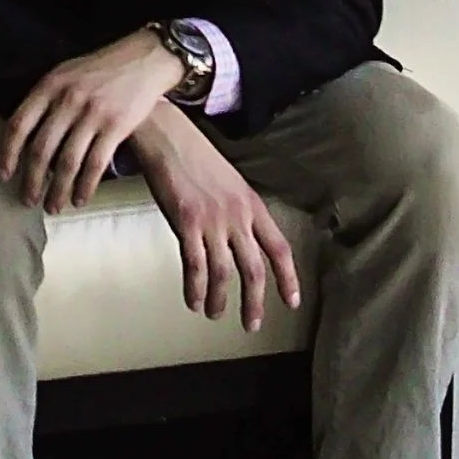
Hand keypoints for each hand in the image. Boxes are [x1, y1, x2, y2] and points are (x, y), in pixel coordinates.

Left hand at [0, 29, 183, 213]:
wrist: (144, 59)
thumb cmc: (100, 69)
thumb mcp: (65, 73)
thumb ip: (44, 98)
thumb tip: (22, 132)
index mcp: (49, 85)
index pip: (19, 124)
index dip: (7, 152)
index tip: (3, 174)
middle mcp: (68, 100)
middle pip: (41, 149)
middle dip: (31, 180)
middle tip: (27, 200)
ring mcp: (93, 114)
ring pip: (67, 162)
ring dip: (57, 190)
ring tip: (52, 207)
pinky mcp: (116, 127)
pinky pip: (95, 164)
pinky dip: (85, 186)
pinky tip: (79, 199)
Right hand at [125, 101, 302, 333]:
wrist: (166, 134)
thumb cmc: (193, 155)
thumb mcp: (228, 182)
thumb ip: (236, 211)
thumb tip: (236, 239)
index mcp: (252, 205)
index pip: (280, 248)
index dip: (288, 278)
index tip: (292, 302)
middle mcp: (238, 216)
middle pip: (254, 269)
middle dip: (254, 302)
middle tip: (251, 324)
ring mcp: (212, 219)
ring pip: (224, 273)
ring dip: (220, 299)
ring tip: (214, 314)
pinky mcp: (186, 221)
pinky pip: (195, 265)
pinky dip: (195, 288)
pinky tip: (193, 301)